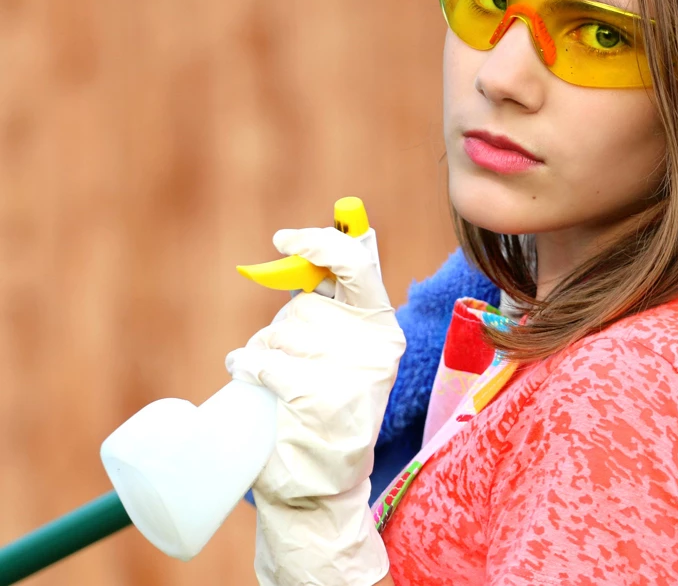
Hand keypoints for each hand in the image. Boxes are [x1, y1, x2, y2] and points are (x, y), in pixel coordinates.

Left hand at [225, 226, 406, 585]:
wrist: (318, 486)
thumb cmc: (324, 409)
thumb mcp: (343, 356)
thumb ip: (332, 308)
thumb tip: (303, 249)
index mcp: (382, 330)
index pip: (358, 266)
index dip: (320, 244)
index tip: (285, 238)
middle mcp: (373, 349)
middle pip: (303, 308)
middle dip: (281, 328)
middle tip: (285, 359)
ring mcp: (348, 376)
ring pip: (278, 335)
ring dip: (260, 351)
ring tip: (271, 380)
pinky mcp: (317, 401)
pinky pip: (265, 363)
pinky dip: (248, 367)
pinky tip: (252, 382)